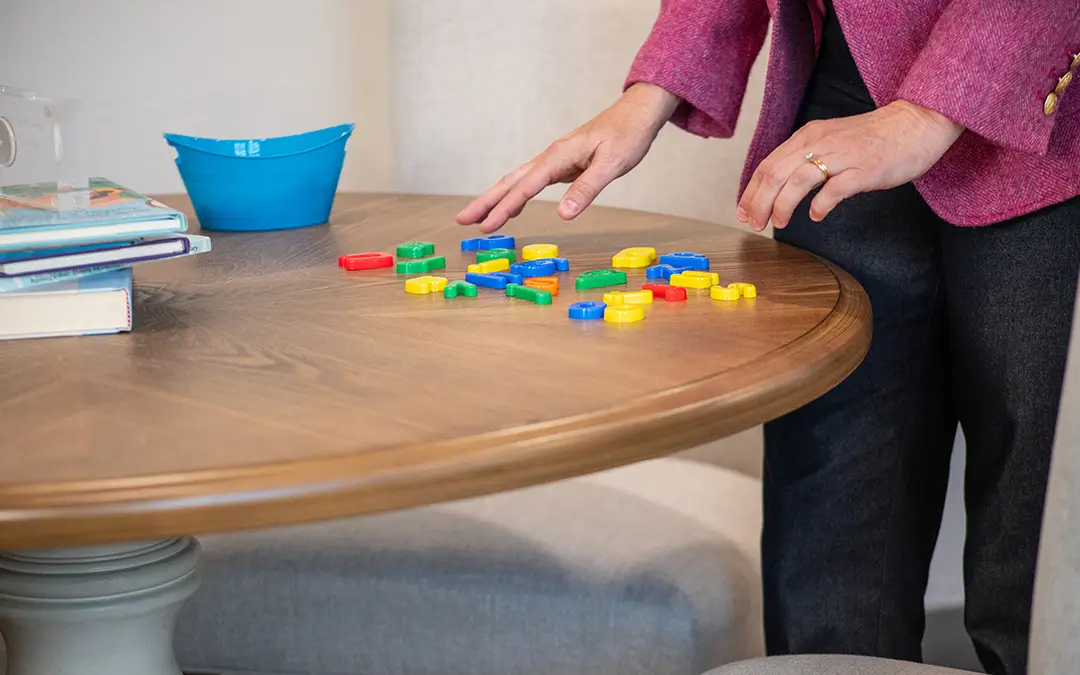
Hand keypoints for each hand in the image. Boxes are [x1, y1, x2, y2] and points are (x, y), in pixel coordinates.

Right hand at [456, 83, 679, 232]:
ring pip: (518, 181)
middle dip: (485, 203)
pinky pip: (532, 182)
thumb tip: (563, 215)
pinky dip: (518, 195)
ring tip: (478, 219)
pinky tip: (514, 208)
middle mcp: (550, 156)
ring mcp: (554, 160)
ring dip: (497, 200)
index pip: (524, 187)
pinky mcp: (561, 164)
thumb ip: (586, 189)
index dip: (503, 209)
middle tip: (461, 221)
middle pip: (510, 182)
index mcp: (558, 156)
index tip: (486, 227)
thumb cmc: (627, 136)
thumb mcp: (612, 164)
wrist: (636, 114)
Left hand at [736, 100, 964, 230]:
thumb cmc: (871, 138)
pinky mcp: (863, 169)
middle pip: (775, 173)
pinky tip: (816, 216)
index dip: (751, 191)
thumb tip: (780, 187)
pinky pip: (834, 189)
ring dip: (782, 206)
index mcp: (808, 136)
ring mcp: (841, 155)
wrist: (914, 123)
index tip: (743, 212)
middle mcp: (819, 142)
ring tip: (779, 223)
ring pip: (798, 180)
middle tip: (754, 223)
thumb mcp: (829, 141)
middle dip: (759, 202)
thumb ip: (805, 159)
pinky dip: (819, 205)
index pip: (768, 165)